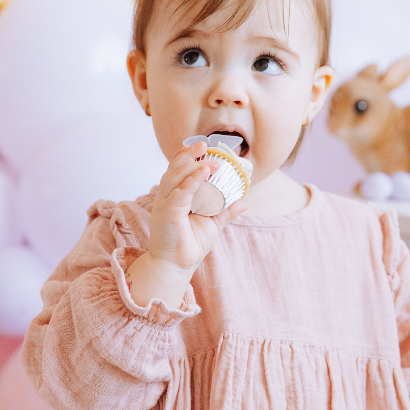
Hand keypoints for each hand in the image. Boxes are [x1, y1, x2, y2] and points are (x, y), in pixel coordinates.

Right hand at [148, 140, 245, 275]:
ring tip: (211, 160)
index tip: (201, 146)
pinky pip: (180, 192)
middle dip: (189, 154)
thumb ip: (225, 211)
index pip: (176, 169)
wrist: (178, 265)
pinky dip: (192, 180)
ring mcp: (165, 204)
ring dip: (194, 165)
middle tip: (205, 144)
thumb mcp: (212, 224)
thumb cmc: (191, 244)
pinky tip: (204, 172)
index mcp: (174, 196)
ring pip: (176, 176)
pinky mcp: (167, 212)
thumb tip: (244, 202)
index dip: (186, 155)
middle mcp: (166, 196)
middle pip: (175, 168)